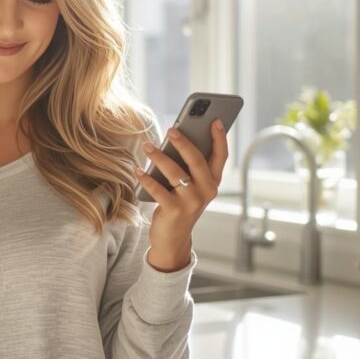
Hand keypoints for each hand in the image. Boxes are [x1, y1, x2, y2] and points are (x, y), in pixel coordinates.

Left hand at [134, 118, 228, 271]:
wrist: (173, 238)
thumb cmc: (179, 203)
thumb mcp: (189, 186)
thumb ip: (187, 166)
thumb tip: (175, 138)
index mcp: (213, 181)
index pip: (221, 156)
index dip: (219, 137)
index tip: (214, 120)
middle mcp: (207, 191)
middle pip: (196, 160)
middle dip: (184, 142)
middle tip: (171, 129)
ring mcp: (192, 202)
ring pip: (175, 173)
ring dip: (159, 157)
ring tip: (147, 145)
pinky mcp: (174, 211)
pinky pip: (158, 190)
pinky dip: (146, 179)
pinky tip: (138, 170)